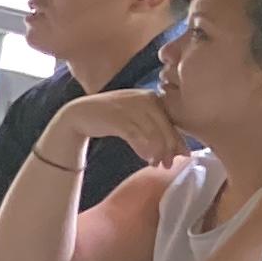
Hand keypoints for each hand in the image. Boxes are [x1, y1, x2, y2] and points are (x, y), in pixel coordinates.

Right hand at [52, 90, 186, 170]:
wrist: (79, 114)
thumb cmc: (110, 117)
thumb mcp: (136, 115)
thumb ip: (153, 123)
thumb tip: (176, 145)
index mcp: (153, 96)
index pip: (172, 120)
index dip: (178, 139)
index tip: (182, 155)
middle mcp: (145, 98)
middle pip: (164, 127)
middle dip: (169, 148)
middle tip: (169, 164)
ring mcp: (131, 107)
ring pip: (152, 133)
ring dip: (157, 151)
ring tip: (157, 165)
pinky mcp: (118, 117)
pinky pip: (136, 136)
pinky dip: (143, 149)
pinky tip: (146, 159)